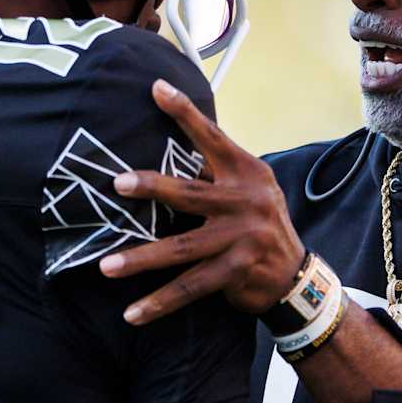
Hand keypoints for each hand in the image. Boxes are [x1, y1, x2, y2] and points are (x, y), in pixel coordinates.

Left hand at [100, 79, 306, 324]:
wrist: (295, 275)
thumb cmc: (258, 225)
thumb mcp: (249, 190)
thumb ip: (216, 173)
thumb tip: (166, 153)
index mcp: (246, 172)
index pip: (212, 137)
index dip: (184, 113)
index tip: (155, 88)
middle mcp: (246, 201)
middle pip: (190, 193)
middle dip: (152, 188)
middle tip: (118, 184)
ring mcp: (242, 239)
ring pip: (181, 249)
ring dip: (141, 259)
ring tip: (106, 266)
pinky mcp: (236, 272)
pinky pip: (190, 288)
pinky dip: (160, 302)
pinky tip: (133, 314)